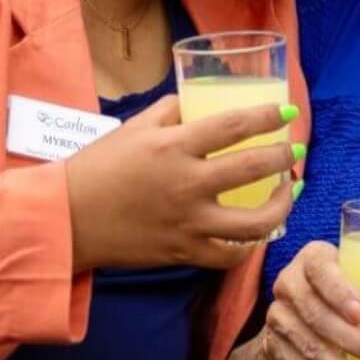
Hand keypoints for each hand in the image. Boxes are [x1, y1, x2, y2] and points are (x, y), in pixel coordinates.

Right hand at [65, 94, 296, 271]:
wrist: (67, 220)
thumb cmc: (98, 166)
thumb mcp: (135, 126)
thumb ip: (173, 110)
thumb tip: (199, 102)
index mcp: (174, 146)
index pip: (234, 126)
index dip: (268, 118)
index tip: (289, 114)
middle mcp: (188, 184)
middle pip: (253, 169)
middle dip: (284, 157)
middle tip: (293, 151)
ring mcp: (188, 224)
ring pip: (254, 224)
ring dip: (282, 205)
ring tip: (289, 192)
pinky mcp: (183, 253)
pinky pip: (229, 256)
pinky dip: (248, 246)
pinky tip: (256, 231)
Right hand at [263, 241, 359, 359]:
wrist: (299, 311)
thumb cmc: (344, 290)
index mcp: (314, 258)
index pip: (321, 268)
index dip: (339, 290)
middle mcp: (290, 283)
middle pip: (315, 312)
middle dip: (348, 338)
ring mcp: (279, 316)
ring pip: (309, 347)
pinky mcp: (275, 347)